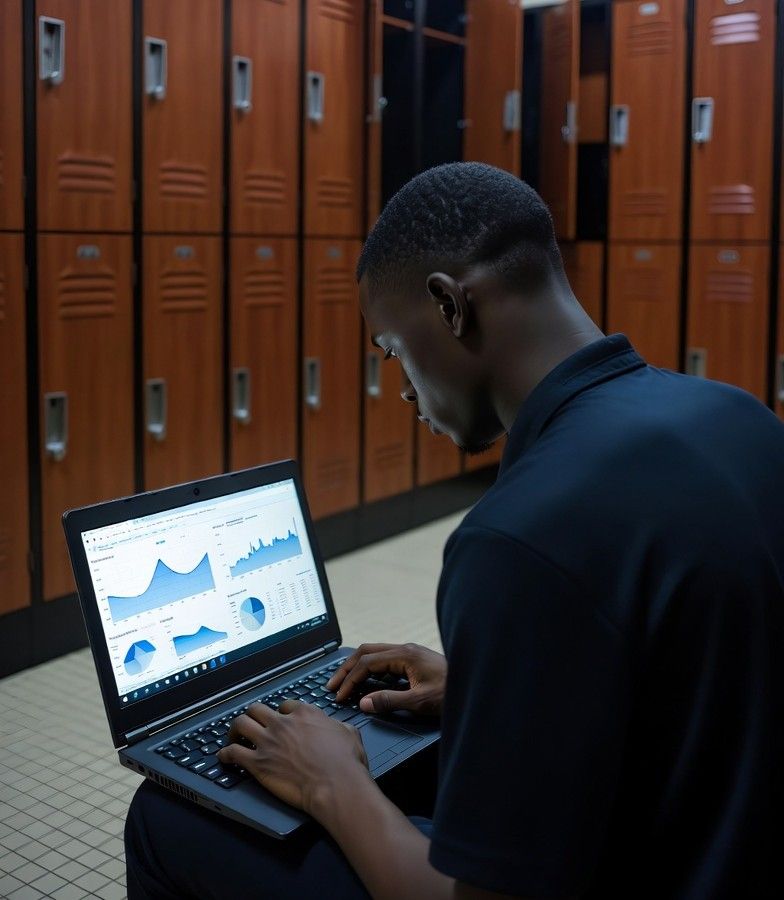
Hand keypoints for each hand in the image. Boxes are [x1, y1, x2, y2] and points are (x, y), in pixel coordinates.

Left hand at [217, 701, 369, 815]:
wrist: (336, 785)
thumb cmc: (345, 763)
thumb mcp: (349, 733)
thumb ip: (338, 726)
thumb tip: (338, 727)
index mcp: (305, 713)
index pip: (284, 705)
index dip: (280, 713)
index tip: (278, 721)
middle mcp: (283, 723)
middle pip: (257, 709)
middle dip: (253, 716)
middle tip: (251, 725)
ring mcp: (268, 742)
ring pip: (240, 724)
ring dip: (234, 730)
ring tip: (233, 737)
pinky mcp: (258, 763)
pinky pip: (232, 753)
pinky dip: (225, 754)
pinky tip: (224, 757)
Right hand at [327, 642, 446, 716]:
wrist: (475, 685)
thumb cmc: (451, 693)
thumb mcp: (419, 701)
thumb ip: (390, 701)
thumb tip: (364, 703)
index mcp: (405, 655)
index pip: (367, 663)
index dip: (350, 679)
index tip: (339, 695)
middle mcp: (405, 649)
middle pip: (366, 652)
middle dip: (347, 668)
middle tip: (331, 685)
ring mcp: (410, 653)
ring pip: (374, 653)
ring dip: (357, 667)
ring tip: (343, 682)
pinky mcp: (413, 660)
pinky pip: (384, 659)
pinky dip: (369, 669)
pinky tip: (365, 681)